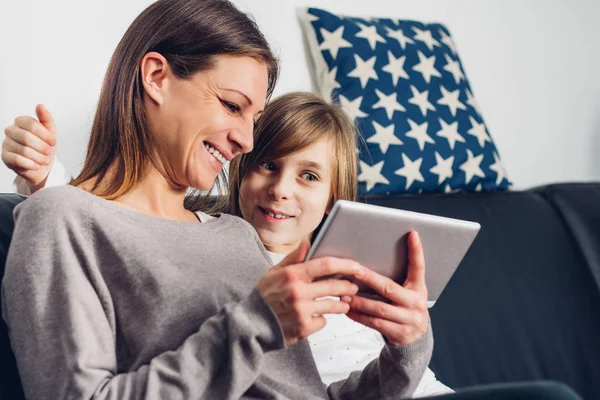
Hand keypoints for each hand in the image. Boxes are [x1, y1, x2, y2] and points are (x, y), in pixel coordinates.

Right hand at [2, 104, 56, 189]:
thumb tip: (40, 105)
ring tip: (44, 160)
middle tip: (48, 152)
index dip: (45, 134)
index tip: (53, 142)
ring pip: (23, 150)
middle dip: (42, 147)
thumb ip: (46, 118)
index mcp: (21, 122)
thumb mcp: (50, 132)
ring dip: (38, 157)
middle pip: (26, 137)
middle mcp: (11, 131)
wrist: (41, 165)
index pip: (31, 124)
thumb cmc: (44, 147)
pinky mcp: (5, 156)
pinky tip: (36, 165)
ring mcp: (6, 143)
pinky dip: (31, 164)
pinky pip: (18, 160)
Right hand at [256, 240, 364, 345]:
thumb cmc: (263, 297)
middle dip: (348, 286)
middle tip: (353, 286)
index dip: (345, 265)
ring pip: (333, 306)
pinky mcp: (304, 328)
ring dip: (342, 304)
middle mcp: (298, 292)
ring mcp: (302, 311)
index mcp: (292, 275)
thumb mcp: (274, 272)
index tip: (357, 266)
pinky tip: (316, 316)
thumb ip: (294, 258)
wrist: (250, 325)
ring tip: (343, 302)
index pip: (326, 265)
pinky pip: (323, 321)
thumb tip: (308, 242)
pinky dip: (322, 319)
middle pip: (334, 286)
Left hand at [345, 231, 428, 345]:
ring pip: (379, 309)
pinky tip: (348, 310)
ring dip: (359, 301)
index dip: (416, 251)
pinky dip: (359, 316)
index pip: (419, 267)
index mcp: (419, 288)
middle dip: (369, 279)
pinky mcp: (400, 334)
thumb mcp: (409, 291)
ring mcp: (409, 320)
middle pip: (389, 288)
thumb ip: (397, 278)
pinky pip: (375, 323)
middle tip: (354, 270)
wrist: (418, 338)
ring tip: (343, 294)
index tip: (412, 234)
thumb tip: (369, 263)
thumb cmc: (407, 308)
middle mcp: (417, 303)